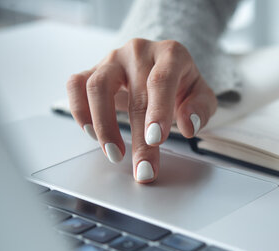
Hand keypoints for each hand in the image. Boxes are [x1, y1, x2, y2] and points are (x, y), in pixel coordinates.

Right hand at [66, 38, 217, 182]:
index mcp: (171, 54)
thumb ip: (199, 109)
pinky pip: (76, 85)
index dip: (158, 111)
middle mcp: (139, 52)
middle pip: (134, 96)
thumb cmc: (182, 84)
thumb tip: (189, 126)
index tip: (156, 139)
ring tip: (115, 154)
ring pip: (97, 87)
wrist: (163, 67)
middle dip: (138, 139)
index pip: (161, 81)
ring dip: (104, 126)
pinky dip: (80, 110)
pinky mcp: (93, 69)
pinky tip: (92, 132)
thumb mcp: (202, 96)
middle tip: (143, 169)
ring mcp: (113, 59)